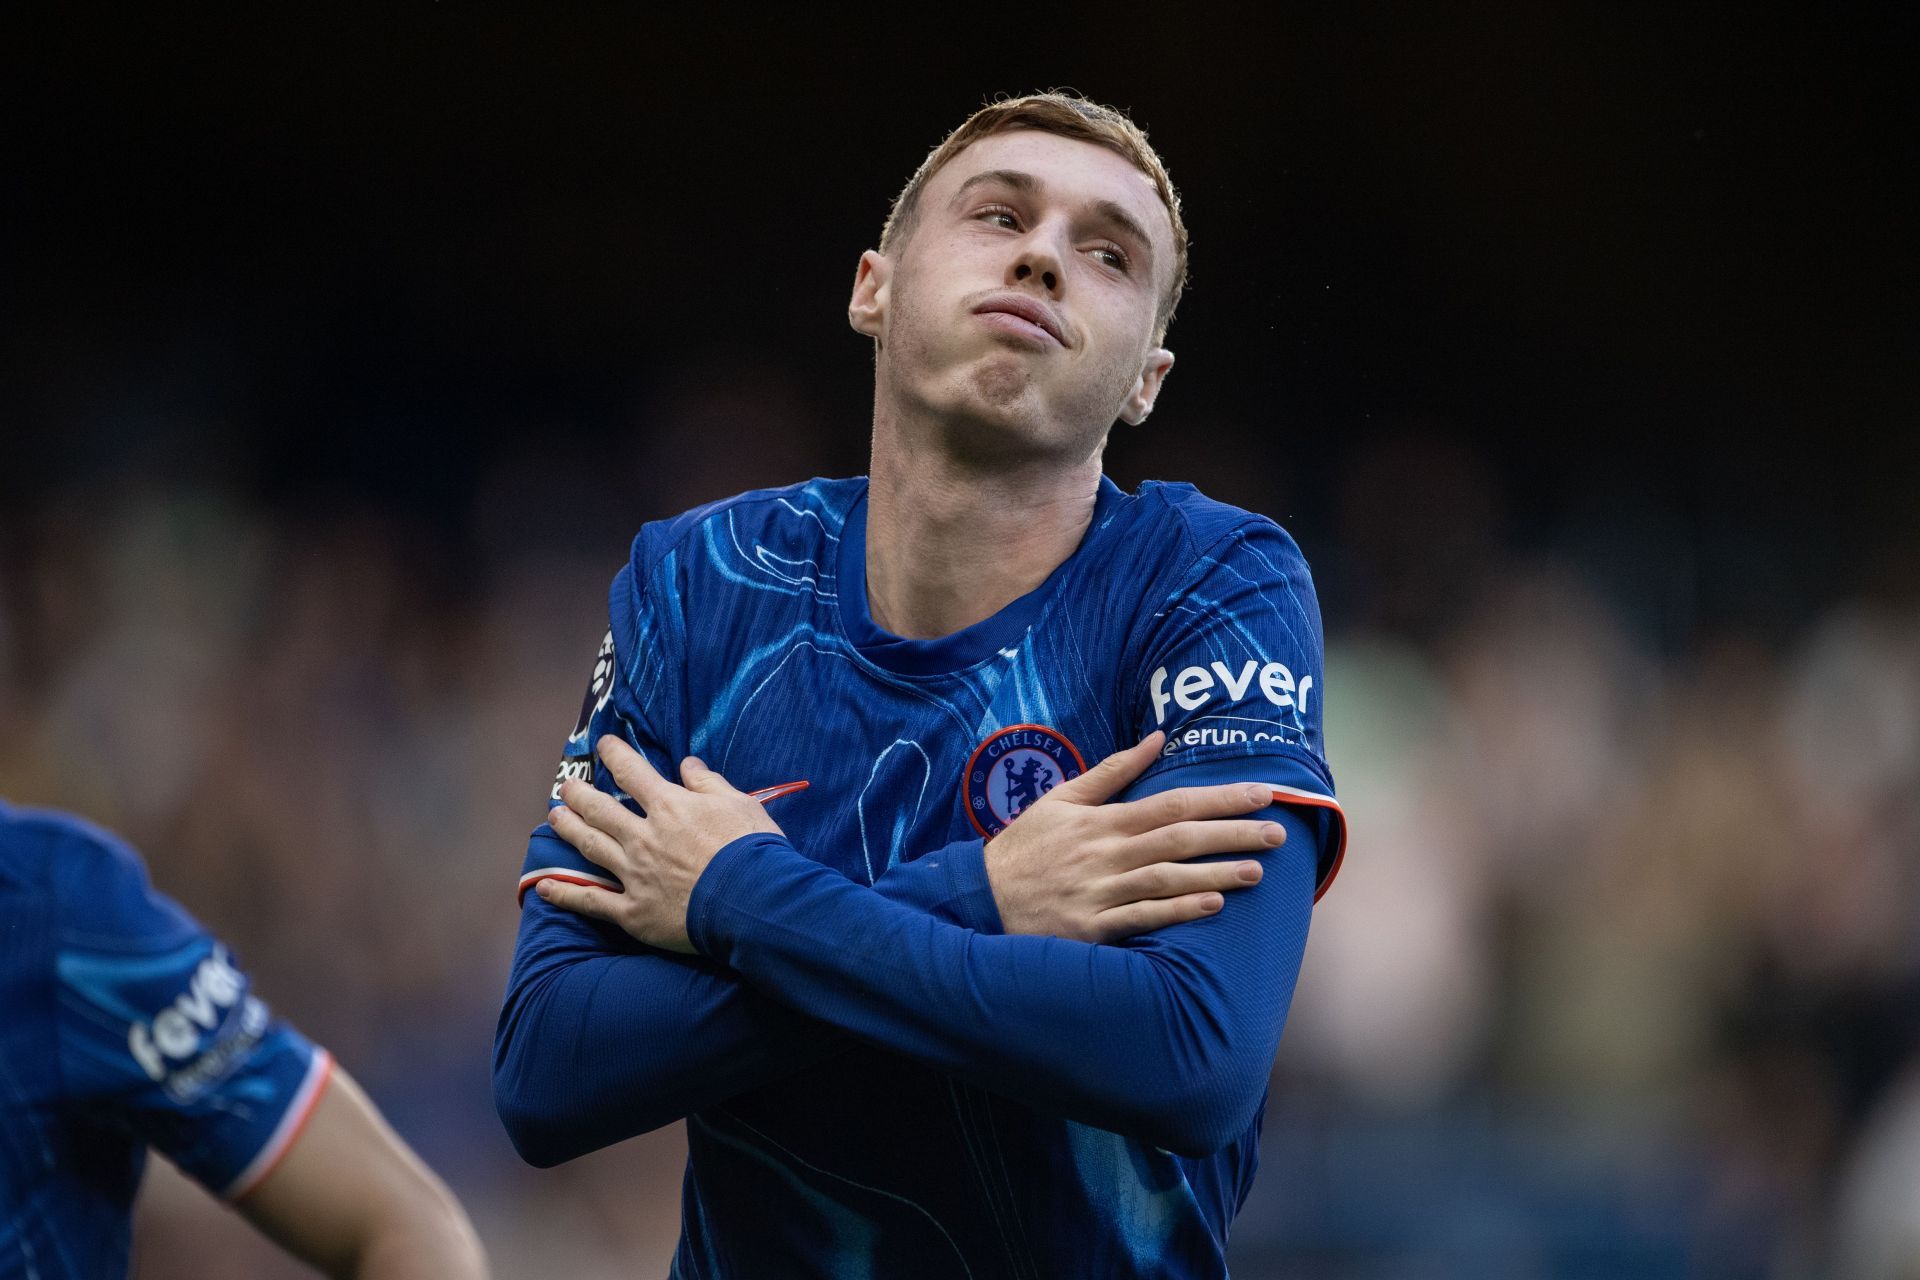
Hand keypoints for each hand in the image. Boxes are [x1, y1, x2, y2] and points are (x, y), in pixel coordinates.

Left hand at [538, 736, 782, 952]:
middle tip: (566, 787)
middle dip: (580, 795)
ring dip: (569, 830)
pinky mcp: (633, 912)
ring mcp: (634, 875)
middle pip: (600, 810)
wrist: (753, 901)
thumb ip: (708, 783)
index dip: (614, 755)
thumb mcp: (740, 804)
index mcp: (669, 807)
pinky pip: (591, 901)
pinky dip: (565, 894)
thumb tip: (687, 764)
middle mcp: (643, 837)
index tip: (602, 745)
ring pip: (590, 846)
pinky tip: (543, 887)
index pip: (633, 773)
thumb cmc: (753, 850)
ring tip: (554, 817)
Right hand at [984, 731, 1285, 943]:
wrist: (979, 900)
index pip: (1172, 803)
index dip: (1220, 797)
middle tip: (1278, 830)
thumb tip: (1156, 738)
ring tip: (1258, 870)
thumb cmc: (1025, 848)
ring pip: (1167, 878)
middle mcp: (1105, 854)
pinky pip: (1143, 917)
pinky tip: (1213, 906)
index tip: (1262, 792)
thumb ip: (1111, 771)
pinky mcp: (1092, 928)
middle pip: (1179, 838)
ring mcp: (1099, 892)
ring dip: (1215, 873)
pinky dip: (1178, 910)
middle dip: (1232, 832)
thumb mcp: (1061, 799)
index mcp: (1102, 821)